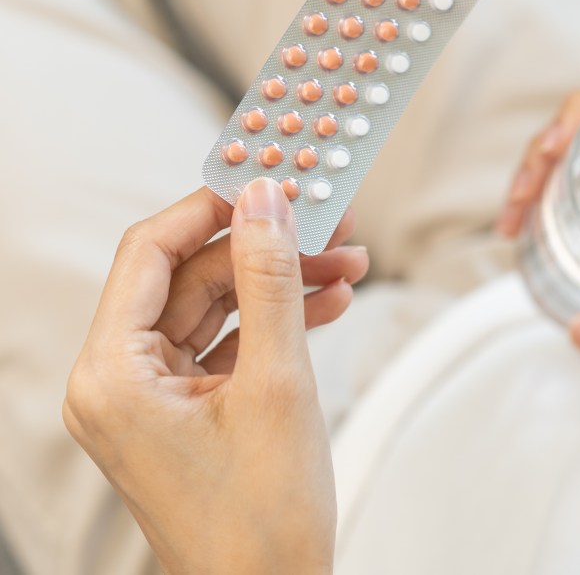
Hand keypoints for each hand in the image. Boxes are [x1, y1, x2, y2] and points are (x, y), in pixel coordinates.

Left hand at [63, 179, 368, 573]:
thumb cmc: (263, 519)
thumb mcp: (278, 383)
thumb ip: (271, 282)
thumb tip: (268, 203)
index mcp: (113, 375)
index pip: (152, 252)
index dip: (213, 208)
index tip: (270, 180)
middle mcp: (119, 382)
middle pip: (191, 278)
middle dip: (266, 248)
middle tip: (329, 222)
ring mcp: (152, 399)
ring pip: (217, 308)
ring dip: (281, 283)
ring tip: (347, 263)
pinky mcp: (187, 412)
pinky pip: (229, 344)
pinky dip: (277, 322)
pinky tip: (329, 303)